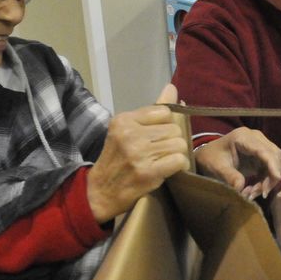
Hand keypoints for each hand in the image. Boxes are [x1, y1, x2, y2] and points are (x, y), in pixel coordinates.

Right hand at [86, 84, 189, 221]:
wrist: (100, 191)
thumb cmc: (117, 158)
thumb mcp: (127, 129)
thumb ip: (152, 110)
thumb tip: (172, 88)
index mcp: (124, 120)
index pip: (164, 112)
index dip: (166, 125)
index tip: (157, 136)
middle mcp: (130, 134)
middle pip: (174, 128)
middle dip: (172, 140)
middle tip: (159, 152)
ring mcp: (138, 153)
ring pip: (180, 144)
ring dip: (176, 154)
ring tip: (163, 161)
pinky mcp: (147, 172)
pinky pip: (179, 160)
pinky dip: (179, 166)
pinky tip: (168, 169)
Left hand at [194, 127, 280, 199]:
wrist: (209, 156)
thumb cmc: (211, 159)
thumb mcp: (216, 168)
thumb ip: (229, 176)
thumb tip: (240, 188)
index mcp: (243, 137)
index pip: (264, 150)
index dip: (272, 164)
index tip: (277, 178)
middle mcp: (256, 138)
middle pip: (275, 156)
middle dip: (271, 177)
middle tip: (258, 193)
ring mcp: (260, 145)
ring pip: (276, 163)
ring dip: (269, 181)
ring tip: (252, 193)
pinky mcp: (262, 155)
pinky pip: (271, 169)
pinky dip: (266, 181)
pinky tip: (253, 189)